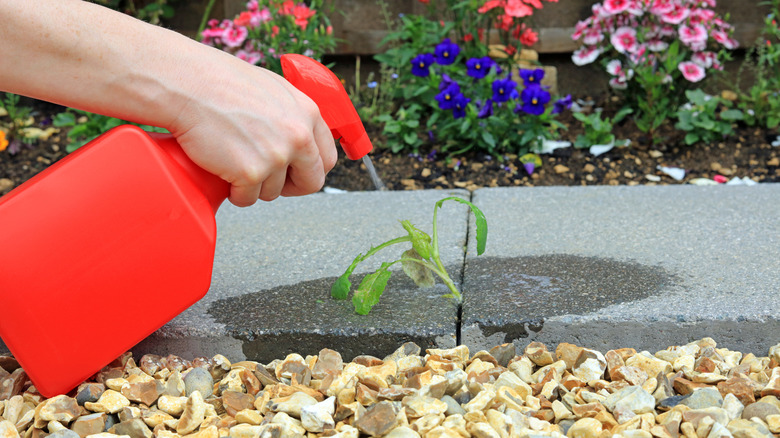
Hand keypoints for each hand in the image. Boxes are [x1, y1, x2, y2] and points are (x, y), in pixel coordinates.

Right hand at [168, 50, 336, 206]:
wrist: (188, 84)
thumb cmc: (221, 82)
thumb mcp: (273, 89)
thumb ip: (292, 114)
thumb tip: (299, 137)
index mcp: (308, 113)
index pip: (327, 158)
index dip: (309, 170)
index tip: (295, 173)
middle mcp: (298, 136)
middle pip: (311, 182)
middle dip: (290, 187)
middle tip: (267, 180)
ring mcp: (277, 156)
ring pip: (273, 192)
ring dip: (254, 185)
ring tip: (232, 162)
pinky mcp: (251, 173)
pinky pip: (247, 199)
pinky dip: (234, 192)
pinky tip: (222, 171)